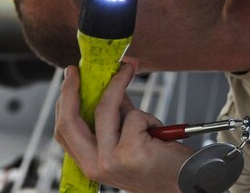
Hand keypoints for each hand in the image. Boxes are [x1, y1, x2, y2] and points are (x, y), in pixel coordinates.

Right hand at [55, 63, 192, 192]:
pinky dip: (149, 117)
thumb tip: (109, 84)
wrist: (185, 180)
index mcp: (89, 163)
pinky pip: (135, 117)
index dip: (64, 101)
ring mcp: (111, 161)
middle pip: (71, 122)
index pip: (64, 131)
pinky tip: (158, 131)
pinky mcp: (131, 152)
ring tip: (132, 75)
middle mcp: (95, 165)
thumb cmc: (159, 161)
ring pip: (107, 109)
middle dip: (73, 90)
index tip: (70, 78)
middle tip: (80, 68)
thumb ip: (117, 115)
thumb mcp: (129, 139)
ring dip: (121, 86)